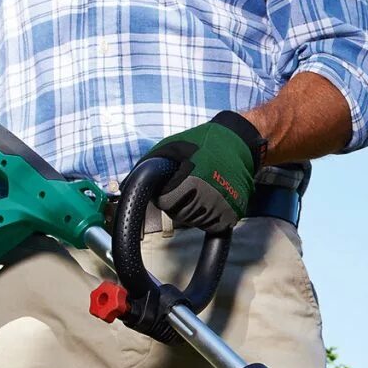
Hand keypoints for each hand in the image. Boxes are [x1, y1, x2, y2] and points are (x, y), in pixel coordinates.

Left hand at [144, 111, 263, 235]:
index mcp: (190, 180)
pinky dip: (209, 215)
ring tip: (201, 190)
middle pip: (180, 214)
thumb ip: (150, 167)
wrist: (239, 144)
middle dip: (178, 203)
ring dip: (194, 209)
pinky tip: (211, 198)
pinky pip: (212, 224)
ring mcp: (222, 207)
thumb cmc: (202, 143)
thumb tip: (128, 186)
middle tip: (187, 185)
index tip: (172, 185)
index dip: (165, 194)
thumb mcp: (170, 147)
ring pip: (196, 221)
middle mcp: (207, 196)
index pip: (166, 203)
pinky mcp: (233, 214)